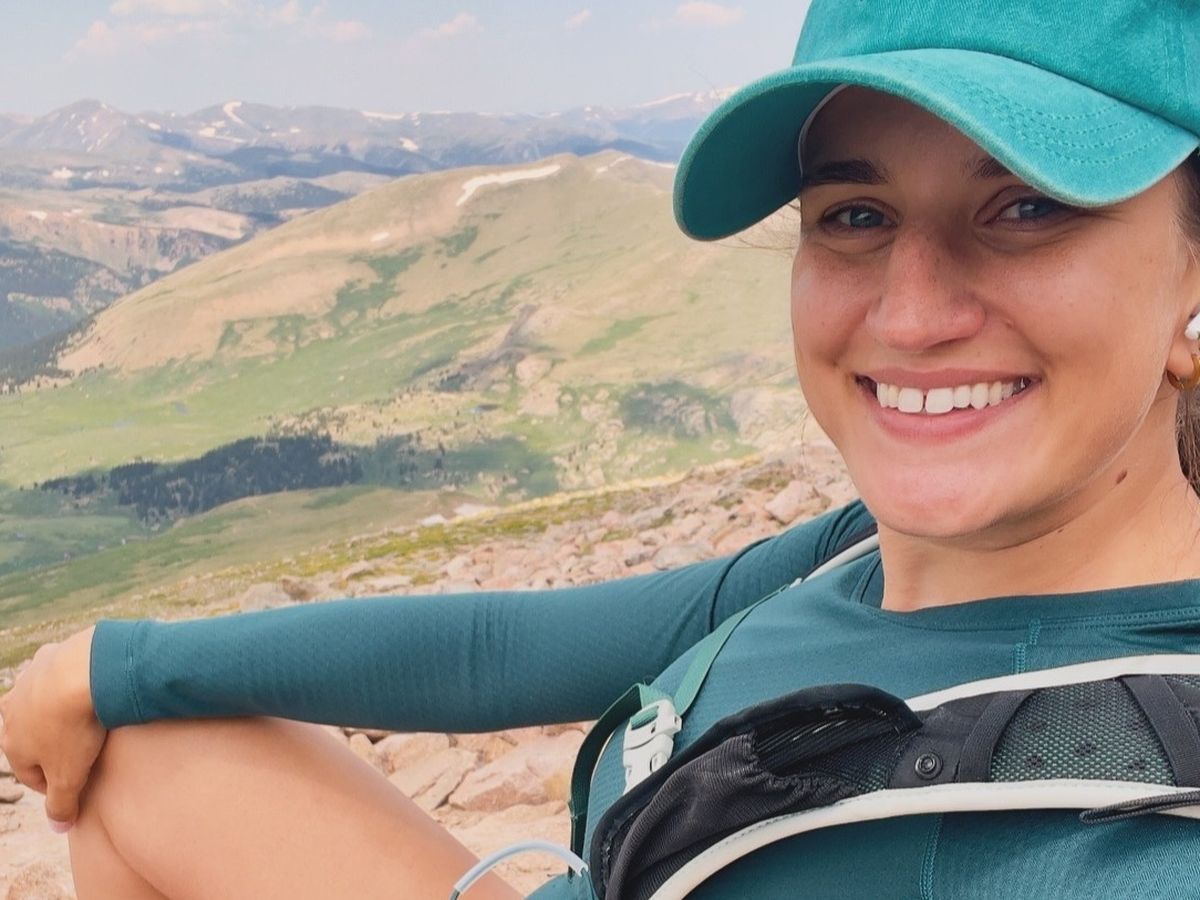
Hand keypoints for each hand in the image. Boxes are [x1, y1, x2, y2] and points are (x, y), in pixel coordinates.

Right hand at [0, 627, 107, 830]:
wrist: (84, 671)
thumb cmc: (74, 727)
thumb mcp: (70, 776)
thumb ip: (62, 804)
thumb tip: (59, 829)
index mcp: (11, 743)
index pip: (31, 775)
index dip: (55, 783)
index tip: (78, 783)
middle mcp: (11, 712)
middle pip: (33, 737)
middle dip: (54, 745)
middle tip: (83, 748)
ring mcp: (27, 682)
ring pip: (40, 704)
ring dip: (59, 711)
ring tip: (86, 716)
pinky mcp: (48, 657)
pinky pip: (56, 672)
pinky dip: (69, 679)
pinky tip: (87, 683)